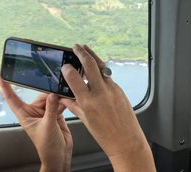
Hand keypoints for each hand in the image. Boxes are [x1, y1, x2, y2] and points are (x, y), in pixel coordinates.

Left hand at [0, 75, 71, 171]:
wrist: (60, 155)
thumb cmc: (47, 147)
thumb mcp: (47, 126)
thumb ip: (50, 109)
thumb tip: (52, 94)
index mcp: (25, 115)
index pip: (12, 98)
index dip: (6, 86)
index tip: (2, 74)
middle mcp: (33, 112)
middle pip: (37, 95)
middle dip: (45, 92)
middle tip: (53, 89)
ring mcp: (44, 112)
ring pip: (49, 97)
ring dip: (56, 97)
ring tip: (62, 97)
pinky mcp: (55, 113)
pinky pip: (58, 102)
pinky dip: (62, 100)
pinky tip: (66, 99)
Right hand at [59, 45, 154, 171]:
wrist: (127, 143)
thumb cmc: (106, 135)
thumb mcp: (85, 120)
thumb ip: (73, 105)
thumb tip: (63, 97)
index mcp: (88, 102)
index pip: (73, 77)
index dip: (67, 68)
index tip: (64, 65)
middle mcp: (101, 93)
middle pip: (90, 64)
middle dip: (81, 52)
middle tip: (75, 46)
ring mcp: (112, 90)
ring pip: (101, 66)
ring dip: (92, 56)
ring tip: (85, 49)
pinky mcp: (120, 90)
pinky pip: (108, 76)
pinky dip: (100, 71)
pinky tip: (95, 70)